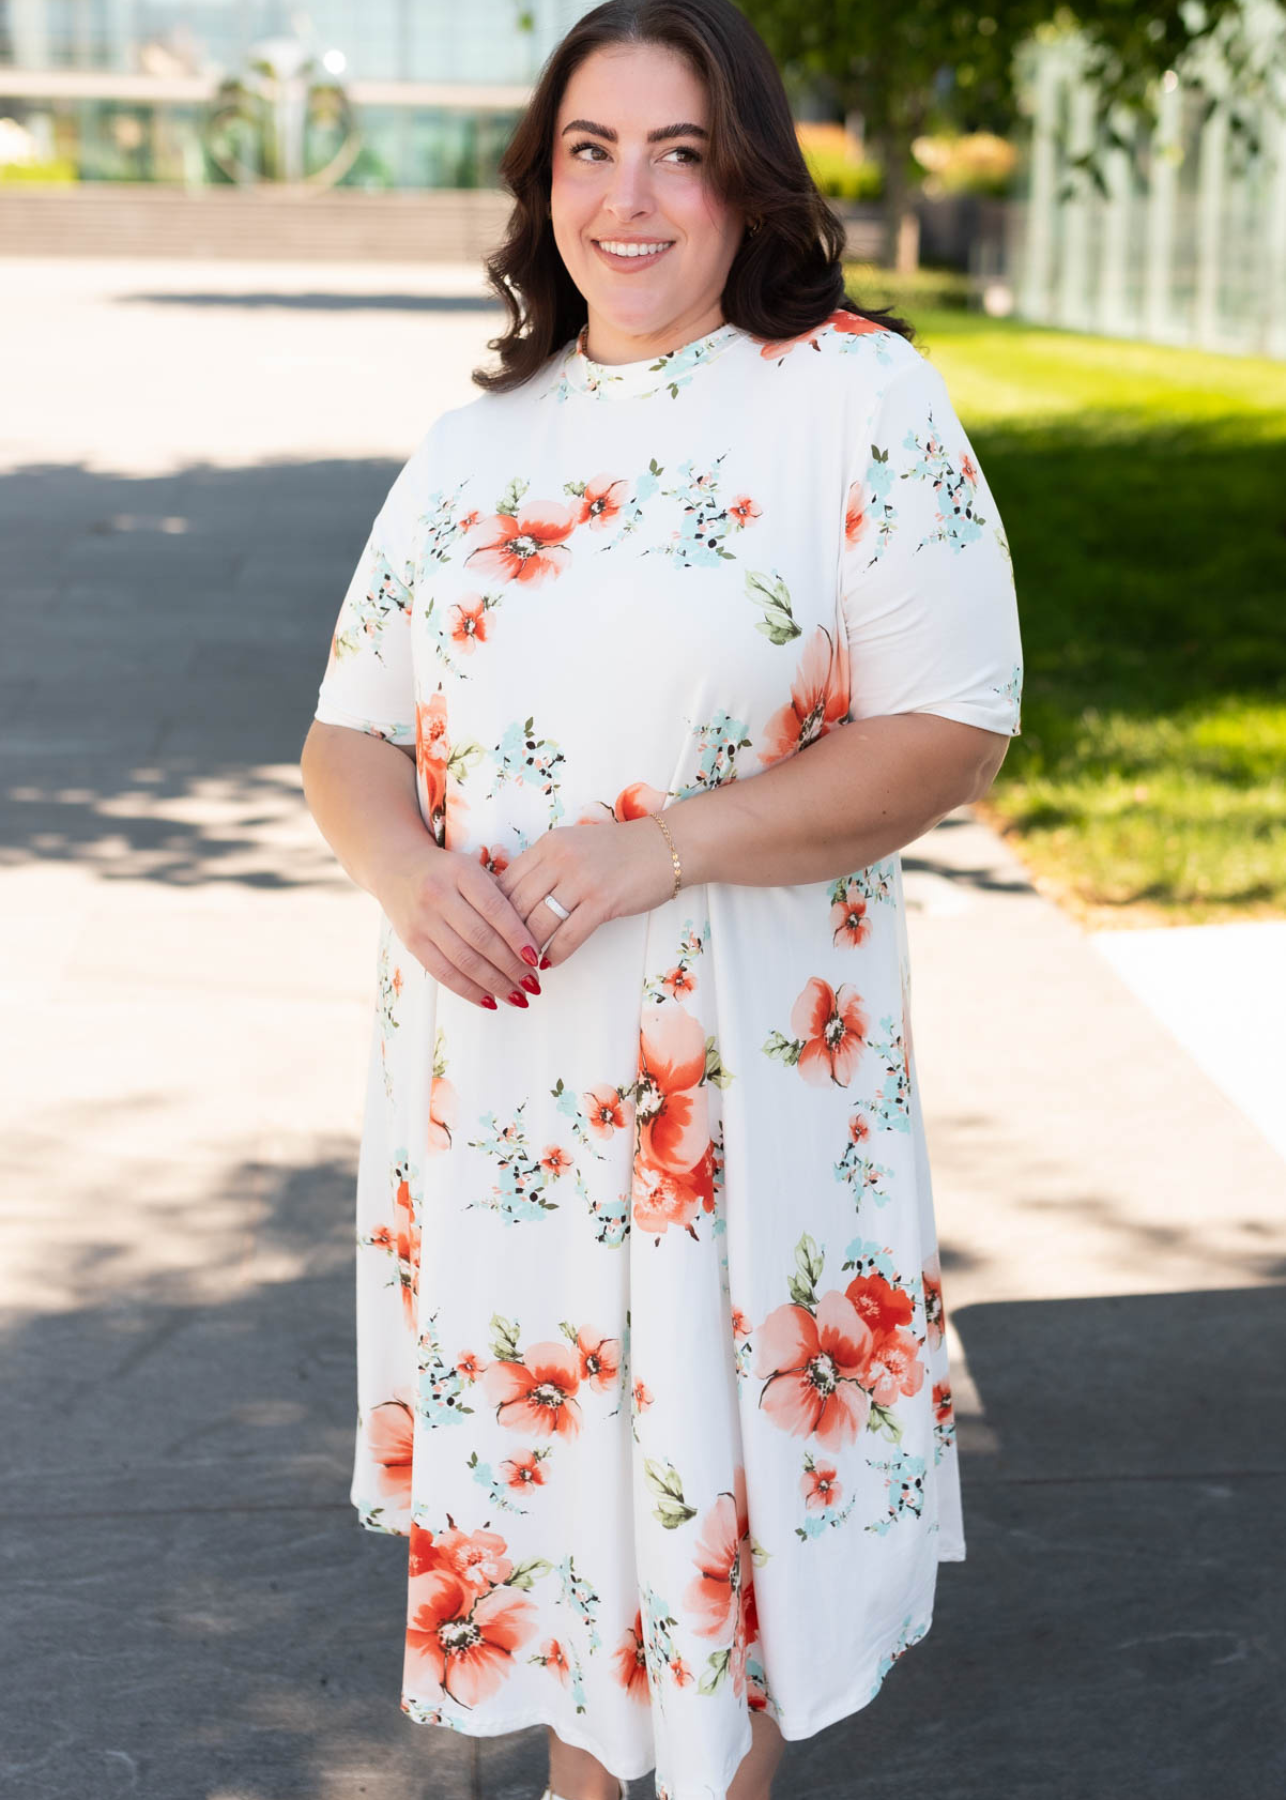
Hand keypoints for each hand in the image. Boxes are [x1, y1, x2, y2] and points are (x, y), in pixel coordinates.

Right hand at [378, 844, 544, 1008]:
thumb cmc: (446, 871)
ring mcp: (422, 920)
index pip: (495, 910)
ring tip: (517, 997)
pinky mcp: (412, 942)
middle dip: (511, 967)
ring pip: (463, 961)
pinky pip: (443, 973)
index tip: (535, 958)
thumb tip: (532, 936)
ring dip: (494, 984)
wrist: (396, 867)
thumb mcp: (473, 868)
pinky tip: (489, 1000)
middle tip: (532, 984)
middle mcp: (438, 895)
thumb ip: (500, 895)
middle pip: (481, 939)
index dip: (518, 937)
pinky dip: (468, 990)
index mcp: (460, 872)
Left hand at [495, 817, 678, 966]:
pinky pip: (569, 935)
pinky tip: (551, 962)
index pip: (505, 882)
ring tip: (523, 965)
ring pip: (539, 923)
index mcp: (548, 844)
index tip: (489, 933)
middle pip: (516, 905)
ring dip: (528, 950)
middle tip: (500, 958)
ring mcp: (581, 879)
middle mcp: (559, 858)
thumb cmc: (619, 851)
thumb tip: (513, 900)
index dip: (493, 913)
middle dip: (505, 937)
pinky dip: (557, 953)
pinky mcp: (604, 900)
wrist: (665, 846)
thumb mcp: (573, 846)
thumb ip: (545, 867)